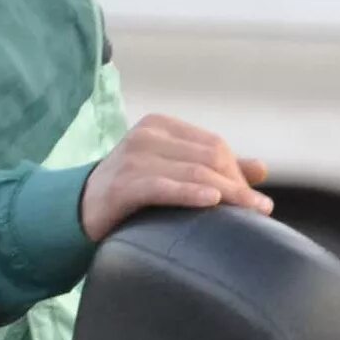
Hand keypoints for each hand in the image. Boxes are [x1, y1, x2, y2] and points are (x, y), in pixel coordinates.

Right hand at [79, 114, 273, 241]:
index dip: (238, 172)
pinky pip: (166, 188)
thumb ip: (210, 167)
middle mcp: (148, 134)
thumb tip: (261, 169)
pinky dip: (192, 194)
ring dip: (228, 194)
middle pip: (210, 156)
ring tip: (251, 214)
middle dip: (238, 184)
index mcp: (161, 126)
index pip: (214, 144)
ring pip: (195, 172)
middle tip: (259, 210)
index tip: (256, 200)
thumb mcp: (170, 171)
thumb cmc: (130, 191)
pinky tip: (214, 202)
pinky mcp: (124, 183)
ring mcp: (134, 157)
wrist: (78, 210)